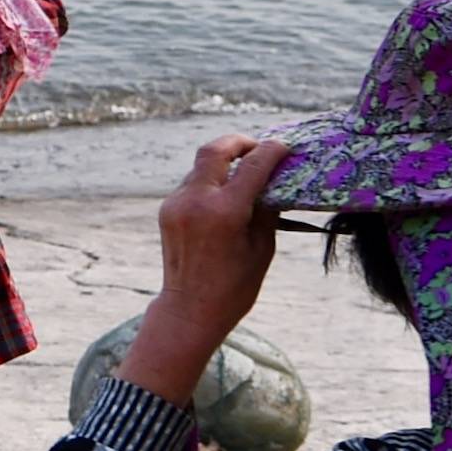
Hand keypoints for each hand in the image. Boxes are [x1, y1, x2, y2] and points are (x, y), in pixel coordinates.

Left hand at [115, 134, 296, 401]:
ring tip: (246, 171)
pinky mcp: (166, 210)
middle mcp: (196, 201)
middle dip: (238, 142)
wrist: (190, 308)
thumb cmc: (235, 285)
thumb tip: (276, 182)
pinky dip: (210, 180)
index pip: (251, 166)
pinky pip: (191, 184)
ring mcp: (176, 204)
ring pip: (200, 166)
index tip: (284, 146)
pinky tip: (226, 194)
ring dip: (223, 162)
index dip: (271, 151)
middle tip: (258, 147)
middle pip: (214, 150)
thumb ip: (266, 210)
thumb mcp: (262, 248)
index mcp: (224, 212)